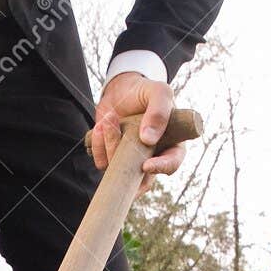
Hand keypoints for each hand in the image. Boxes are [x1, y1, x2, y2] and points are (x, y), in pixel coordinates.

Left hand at [90, 71, 185, 194]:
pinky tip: (101, 125)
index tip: (147, 165)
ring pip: (120, 171)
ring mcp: (131, 161)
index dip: (162, 167)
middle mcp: (152, 157)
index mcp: (171, 143)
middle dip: (127, 166)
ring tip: (109, 118)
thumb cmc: (145, 91)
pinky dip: (99, 145)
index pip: (172, 163)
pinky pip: (103, 163)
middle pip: (143, 180)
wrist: (120, 89)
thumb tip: (148, 139)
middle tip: (118, 143)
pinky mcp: (112, 159)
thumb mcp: (158, 92)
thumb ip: (159, 111)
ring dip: (110, 144)